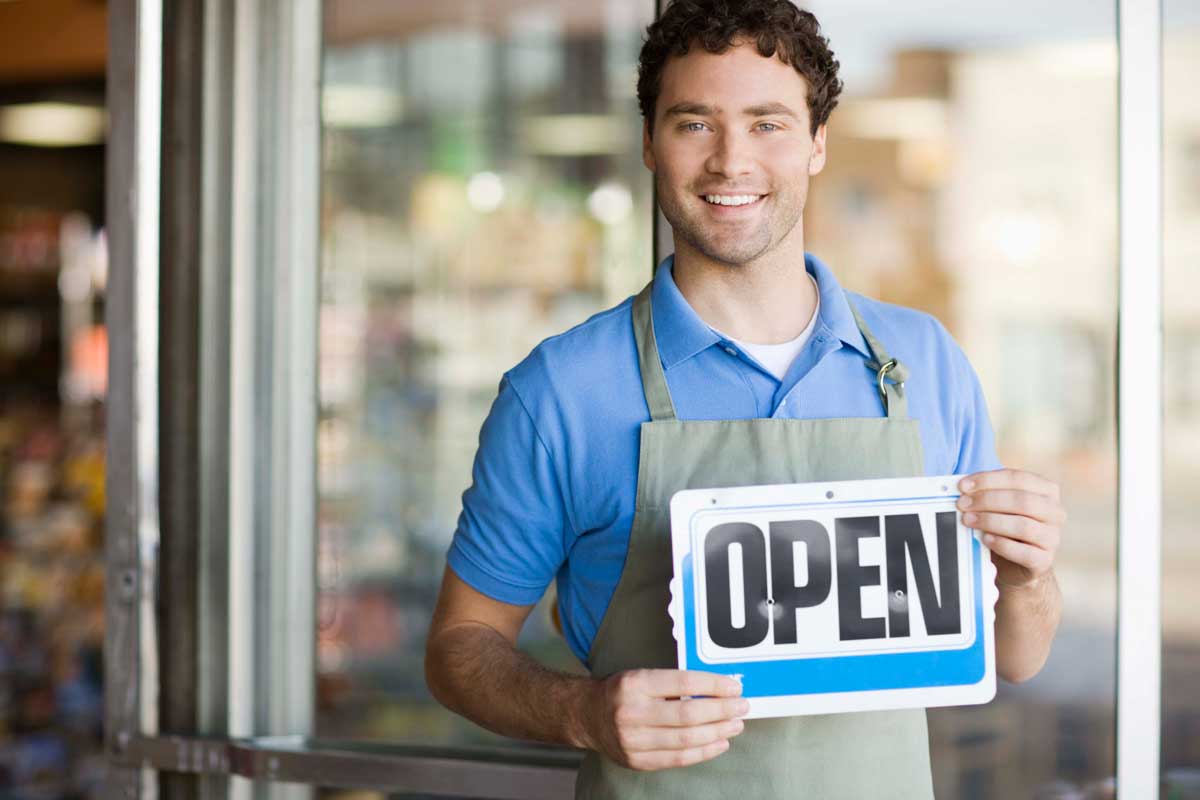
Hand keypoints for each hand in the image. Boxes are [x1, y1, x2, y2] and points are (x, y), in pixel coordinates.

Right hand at [582, 669, 746, 770]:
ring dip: (717, 732)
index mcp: (635, 684)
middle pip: (688, 714)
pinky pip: (678, 759)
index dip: (713, 685)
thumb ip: (674, 683)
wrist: (587, 715)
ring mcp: (633, 740)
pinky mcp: (637, 760)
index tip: (734, 686)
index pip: (683, 683)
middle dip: (721, 711)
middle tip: (742, 707)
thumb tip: (717, 688)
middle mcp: (632, 712)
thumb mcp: (642, 676)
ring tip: (735, 725)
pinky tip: (719, 743)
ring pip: (686, 740)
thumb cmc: (622, 692)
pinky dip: (703, 752)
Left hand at [957, 469, 1064, 588]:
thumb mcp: (998, 506)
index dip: (989, 480)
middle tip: (963, 504)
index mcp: (1046, 491)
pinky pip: (1025, 553)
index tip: (962, 486)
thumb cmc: (1005, 527)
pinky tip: (985, 539)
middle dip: (988, 500)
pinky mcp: (1044, 561)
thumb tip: (962, 487)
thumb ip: (986, 493)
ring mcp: (1052, 538)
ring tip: (968, 520)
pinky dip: (1002, 544)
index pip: (1019, 478)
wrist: (1015, 564)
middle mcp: (1055, 512)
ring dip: (991, 521)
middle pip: (1022, 501)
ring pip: (1024, 526)